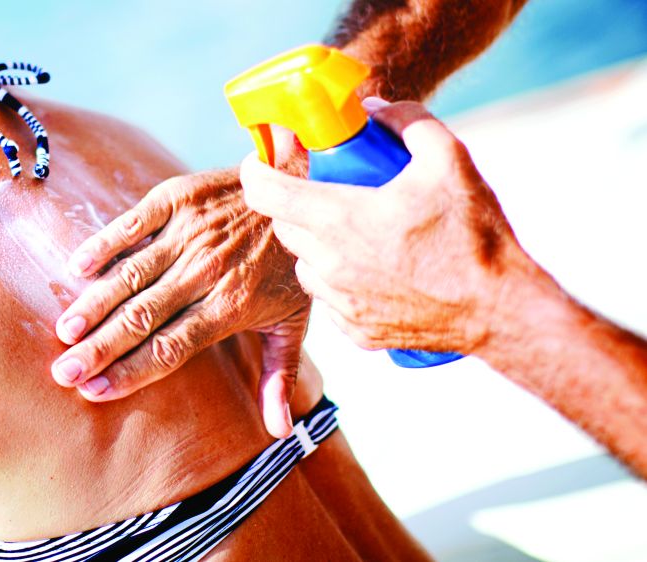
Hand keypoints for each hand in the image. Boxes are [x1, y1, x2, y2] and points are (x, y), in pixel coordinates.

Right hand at [50, 168, 310, 437]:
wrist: (300, 187)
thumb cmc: (291, 262)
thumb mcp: (294, 321)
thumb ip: (280, 376)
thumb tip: (279, 431)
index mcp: (229, 306)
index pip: (170, 348)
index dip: (130, 371)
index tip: (93, 392)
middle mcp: (205, 273)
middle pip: (142, 318)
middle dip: (99, 348)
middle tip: (63, 372)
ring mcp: (189, 235)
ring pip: (131, 275)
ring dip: (94, 303)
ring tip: (64, 331)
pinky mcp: (178, 200)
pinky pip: (133, 224)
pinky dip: (104, 245)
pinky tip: (76, 268)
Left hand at [241, 98, 528, 354]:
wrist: (500, 309)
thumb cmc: (474, 235)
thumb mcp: (449, 160)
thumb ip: (407, 122)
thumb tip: (374, 109)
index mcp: (342, 220)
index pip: (268, 194)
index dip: (255, 172)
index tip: (259, 161)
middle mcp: (331, 264)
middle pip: (285, 227)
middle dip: (295, 205)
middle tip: (326, 192)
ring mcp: (341, 301)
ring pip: (304, 264)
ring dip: (317, 244)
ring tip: (355, 232)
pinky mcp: (355, 330)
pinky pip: (329, 297)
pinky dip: (339, 280)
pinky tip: (372, 269)